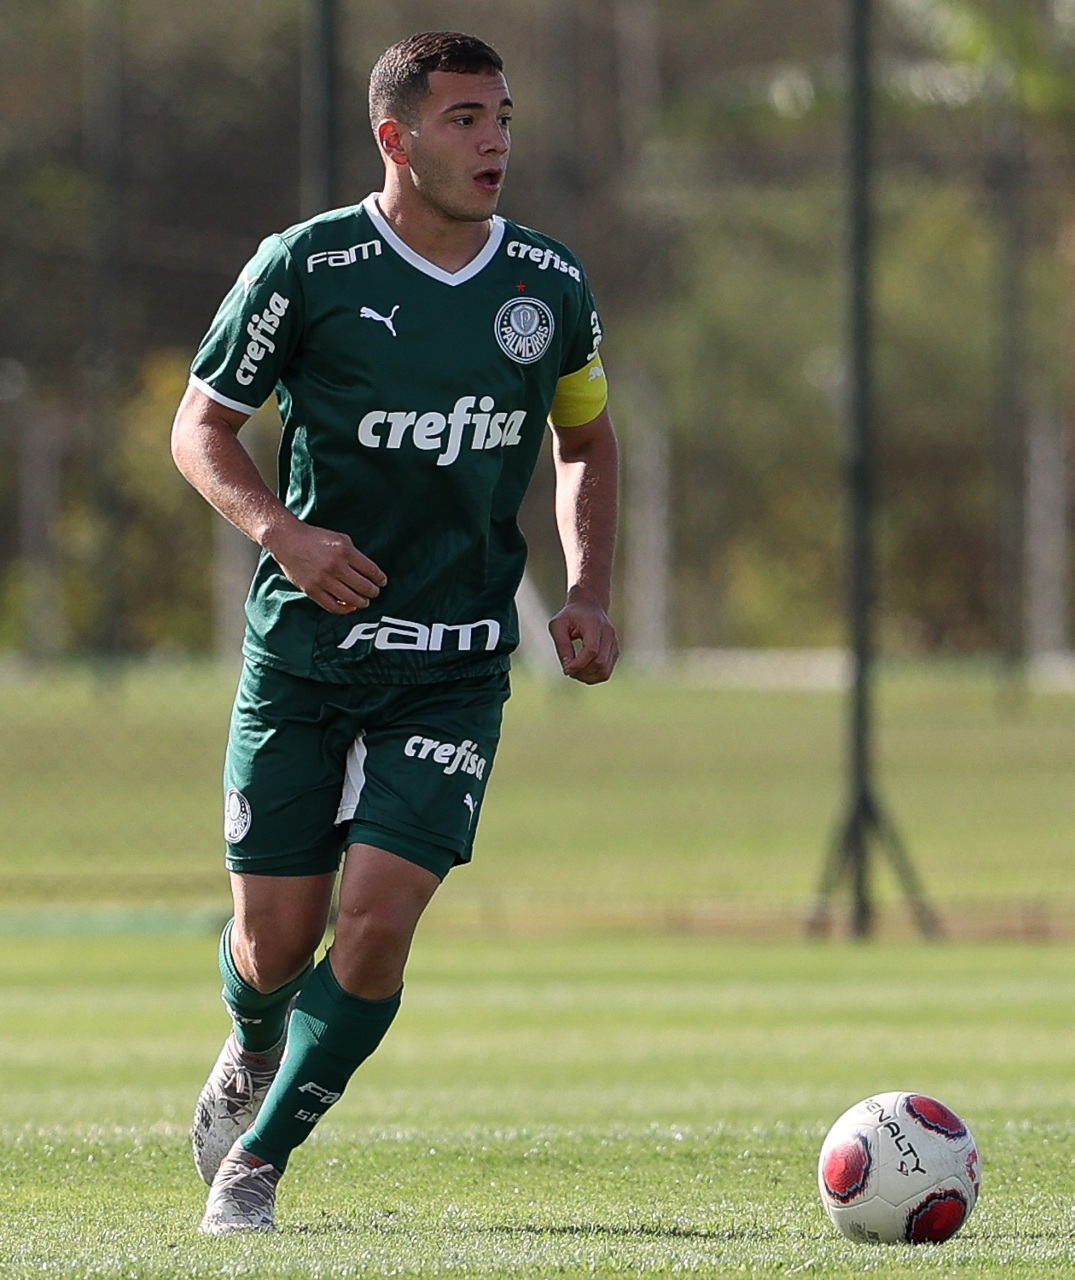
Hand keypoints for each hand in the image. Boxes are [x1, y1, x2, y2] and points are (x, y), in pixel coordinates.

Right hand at [263, 517, 385, 613]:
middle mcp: (335, 566)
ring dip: (361, 602)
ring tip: (364, 602)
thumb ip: (355, 554)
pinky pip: (332, 606)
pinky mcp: (312, 590)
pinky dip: (344, 609)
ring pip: (350, 599)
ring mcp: (323, 580)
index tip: (382, 582)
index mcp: (345, 551)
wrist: (288, 540)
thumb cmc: (315, 538)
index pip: (371, 570)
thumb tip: (369, 571)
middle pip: (363, 587)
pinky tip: (349, 607)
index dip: (380, 579)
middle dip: (373, 592)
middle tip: (375, 593)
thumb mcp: (341, 538)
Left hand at [548, 595, 618, 683]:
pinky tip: (582, 671)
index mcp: (595, 625)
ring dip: (587, 677)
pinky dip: (593, 677)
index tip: (565, 669)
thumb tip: (568, 669)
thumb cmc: (570, 615)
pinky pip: (606, 672)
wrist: (589, 605)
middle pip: (600, 663)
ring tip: (575, 672)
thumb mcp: (558, 625)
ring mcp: (614, 644)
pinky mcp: (615, 652)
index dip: (578, 664)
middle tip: (568, 670)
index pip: (592, 650)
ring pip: (604, 672)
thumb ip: (562, 646)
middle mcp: (609, 634)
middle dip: (582, 672)